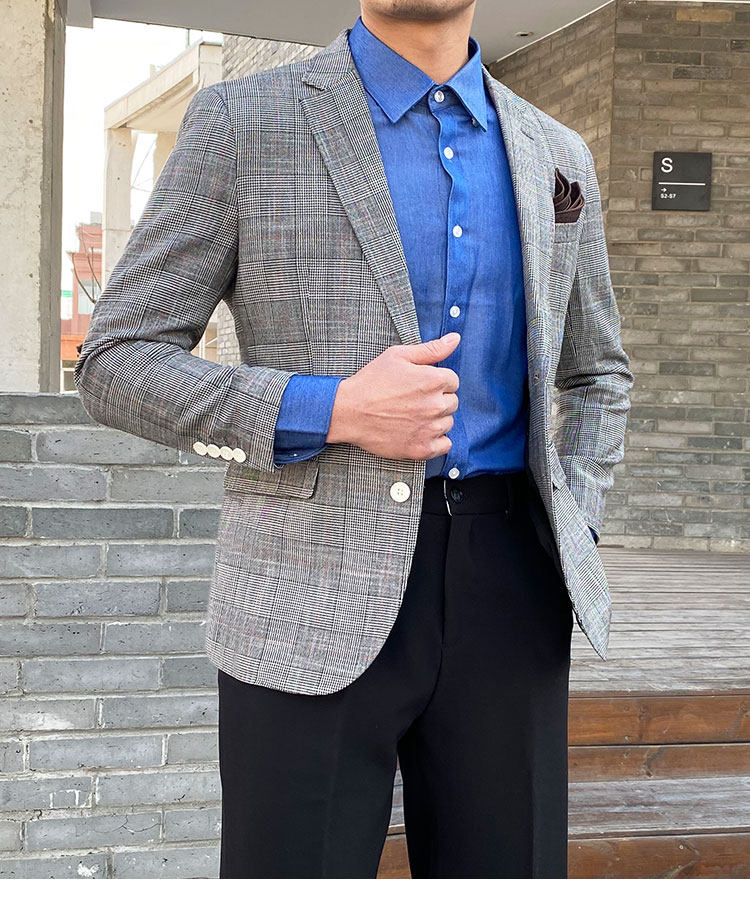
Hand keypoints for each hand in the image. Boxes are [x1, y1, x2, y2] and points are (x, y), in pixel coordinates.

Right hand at [327, 333, 460, 460]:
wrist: (348, 412)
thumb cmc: (371, 382)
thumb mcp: (398, 356)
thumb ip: (431, 349)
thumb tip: (455, 338)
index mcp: (433, 380)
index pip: (453, 381)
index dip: (436, 381)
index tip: (419, 386)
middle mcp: (436, 405)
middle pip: (452, 402)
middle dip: (437, 400)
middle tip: (413, 401)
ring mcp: (430, 429)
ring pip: (448, 423)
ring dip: (436, 420)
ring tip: (412, 416)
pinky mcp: (422, 449)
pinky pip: (445, 445)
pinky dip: (436, 440)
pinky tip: (420, 432)